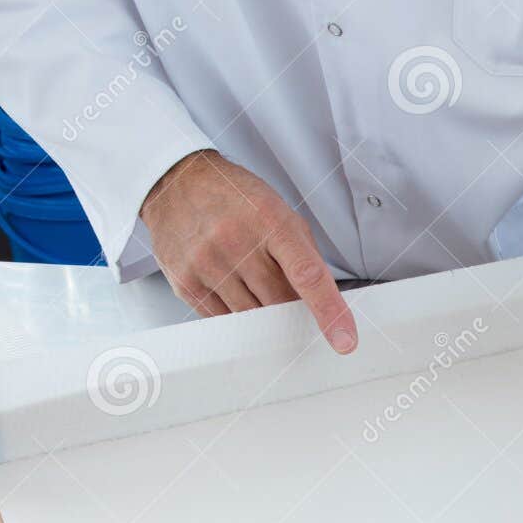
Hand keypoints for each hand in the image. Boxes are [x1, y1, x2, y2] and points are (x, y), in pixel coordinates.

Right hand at [139, 149, 357, 351]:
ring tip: (252, 283)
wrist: (178, 183)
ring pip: (251, 317)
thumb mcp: (279, 213)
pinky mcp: (185, 283)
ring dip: (262, 311)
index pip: (308, 274)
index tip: (345, 340)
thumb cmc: (236, 199)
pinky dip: (236, 314)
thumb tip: (323, 306)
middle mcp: (236, 242)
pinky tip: (231, 289)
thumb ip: (303, 257)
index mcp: (270, 221)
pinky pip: (223, 319)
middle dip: (290, 308)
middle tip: (289, 299)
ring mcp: (207, 264)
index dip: (329, 311)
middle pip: (279, 303)